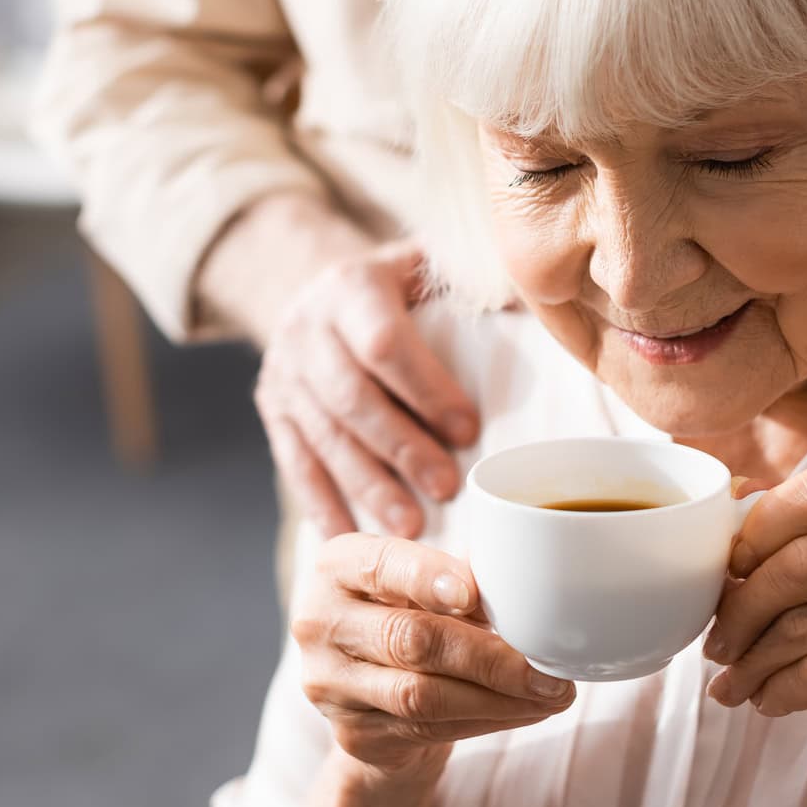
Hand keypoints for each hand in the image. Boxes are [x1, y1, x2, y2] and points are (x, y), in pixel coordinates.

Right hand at [255, 242, 480, 538]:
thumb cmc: (398, 287)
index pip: (383, 343)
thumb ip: (473, 286)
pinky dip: (323, 504)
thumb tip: (535, 306)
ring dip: (368, 486)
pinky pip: (295, 463)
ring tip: (410, 529)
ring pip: (324, 437)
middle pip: (351, 398)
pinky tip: (350, 539)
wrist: (315, 288)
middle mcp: (306, 327)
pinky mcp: (271, 410)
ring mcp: (283, 372)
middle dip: (401, 448)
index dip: (426, 390)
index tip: (468, 430)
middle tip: (447, 488)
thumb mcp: (429, 267)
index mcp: (351, 286)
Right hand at [293, 534, 575, 778]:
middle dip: (490, 656)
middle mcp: (319, 621)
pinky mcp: (352, 734)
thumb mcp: (423, 584)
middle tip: (549, 668)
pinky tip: (526, 711)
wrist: (370, 694)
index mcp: (337, 566)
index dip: (429, 578)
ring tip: (551, 694)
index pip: (383, 566)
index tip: (474, 593)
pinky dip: (486, 721)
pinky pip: (427, 729)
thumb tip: (522, 577)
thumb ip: (459, 573)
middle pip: (410, 639)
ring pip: (421, 694)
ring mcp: (328, 684)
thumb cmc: (408, 617)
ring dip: (498, 698)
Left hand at [702, 462, 806, 806]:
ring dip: (752, 661)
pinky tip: (768, 702)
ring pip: (806, 624)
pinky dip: (778, 690)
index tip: (731, 569)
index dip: (767, 522)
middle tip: (715, 646)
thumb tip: (734, 492)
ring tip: (732, 685)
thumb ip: (795, 541)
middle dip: (743, 607)